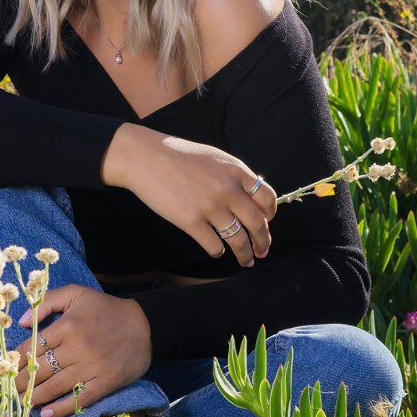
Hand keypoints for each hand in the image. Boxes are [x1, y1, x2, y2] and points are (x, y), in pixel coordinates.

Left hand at [11, 285, 154, 416]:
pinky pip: (79, 398)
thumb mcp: (77, 294)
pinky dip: (62, 408)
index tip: (7, 369)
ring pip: (56, 386)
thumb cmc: (107, 309)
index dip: (17, 361)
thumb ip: (47, 301)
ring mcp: (92, 367)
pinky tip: (47, 413)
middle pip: (41, 369)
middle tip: (11, 390)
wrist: (146, 325)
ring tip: (24, 402)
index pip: (33, 347)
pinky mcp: (105, 382)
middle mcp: (77, 347)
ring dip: (36, 397)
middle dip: (22, 382)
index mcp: (68, 325)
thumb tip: (22, 322)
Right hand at [103, 126, 277, 265]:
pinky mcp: (191, 221)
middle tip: (262, 251)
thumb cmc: (178, 156)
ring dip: (245, 253)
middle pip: (257, 223)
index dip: (270, 214)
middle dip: (263, 241)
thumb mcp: (214, 158)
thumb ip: (233, 175)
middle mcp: (228, 189)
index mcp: (236, 170)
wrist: (146, 157)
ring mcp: (210, 206)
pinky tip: (218, 251)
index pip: (267, 197)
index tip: (266, 223)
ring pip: (238, 239)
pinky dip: (219, 252)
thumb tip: (250, 196)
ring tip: (247, 260)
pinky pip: (214, 245)